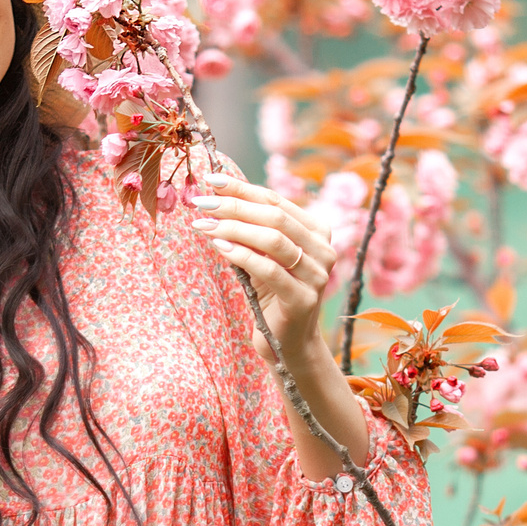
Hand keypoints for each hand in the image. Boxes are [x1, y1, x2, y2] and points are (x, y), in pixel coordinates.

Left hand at [188, 168, 337, 361]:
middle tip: (202, 202)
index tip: (211, 180)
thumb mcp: (262, 256)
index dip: (243, 188)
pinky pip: (269, 269)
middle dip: (235, 205)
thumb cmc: (271, 295)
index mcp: (317, 231)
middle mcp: (324, 250)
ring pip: (274, 239)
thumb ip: (250, 228)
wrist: (288, 345)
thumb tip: (216, 195)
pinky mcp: (303, 300)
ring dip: (234, 228)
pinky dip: (242, 254)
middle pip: (276, 216)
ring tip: (204, 224)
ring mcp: (317, 276)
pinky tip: (220, 246)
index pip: (276, 201)